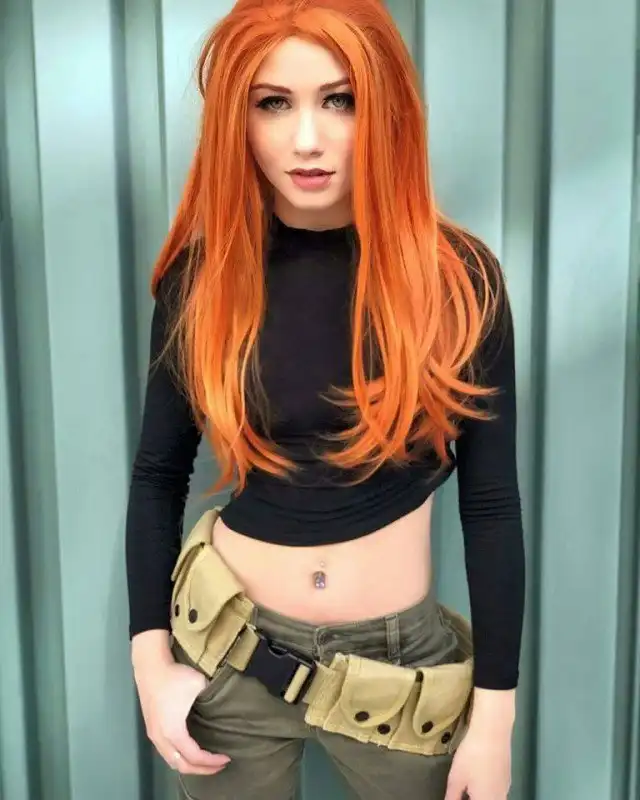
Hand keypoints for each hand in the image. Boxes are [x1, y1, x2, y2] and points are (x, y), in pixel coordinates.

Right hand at [134, 656, 230, 774]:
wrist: (151, 666)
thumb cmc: (175, 676)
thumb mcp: (199, 685)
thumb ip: (210, 698)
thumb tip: (217, 706)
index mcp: (174, 732)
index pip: (195, 757)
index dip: (211, 762)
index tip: (226, 758)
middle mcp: (161, 738)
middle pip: (181, 766)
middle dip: (201, 770)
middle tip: (218, 766)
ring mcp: (154, 735)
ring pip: (171, 761)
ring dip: (189, 766)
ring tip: (205, 763)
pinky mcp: (151, 728)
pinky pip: (166, 753)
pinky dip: (179, 758)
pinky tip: (189, 752)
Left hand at [444, 726, 511, 799]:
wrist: (493, 731)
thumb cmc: (472, 755)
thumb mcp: (456, 778)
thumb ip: (452, 796)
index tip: (456, 796)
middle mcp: (500, 798)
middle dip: (473, 798)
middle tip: (462, 793)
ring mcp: (506, 788)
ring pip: (494, 798)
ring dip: (481, 796)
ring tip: (469, 789)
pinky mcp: (508, 777)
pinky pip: (498, 792)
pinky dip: (488, 792)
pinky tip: (479, 781)